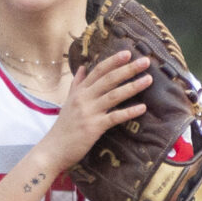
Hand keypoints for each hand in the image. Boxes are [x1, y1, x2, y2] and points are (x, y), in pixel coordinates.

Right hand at [40, 49, 153, 171]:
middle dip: (128, 69)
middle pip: (109, 79)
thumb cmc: (64, 126)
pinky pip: (114, 117)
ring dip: (132, 87)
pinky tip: (142, 108)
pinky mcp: (94, 127)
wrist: (53, 148)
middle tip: (145, 61)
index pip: (98, 71)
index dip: (113, 61)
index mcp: (80, 91)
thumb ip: (77, 84)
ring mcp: (89, 112)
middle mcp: (84, 98)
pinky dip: (129, 112)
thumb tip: (82, 68)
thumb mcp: (68, 101)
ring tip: (148, 80)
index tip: (127, 52)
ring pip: (113, 95)